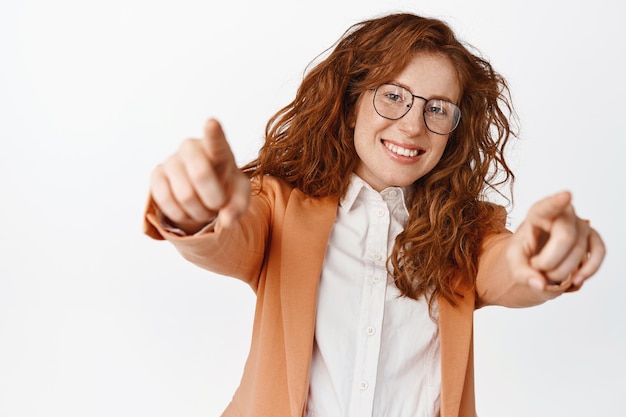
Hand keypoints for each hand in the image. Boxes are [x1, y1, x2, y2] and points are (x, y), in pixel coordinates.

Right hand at [149, 119, 250, 233]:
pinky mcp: (156, 174)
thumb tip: (227, 221)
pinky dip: (180, 214)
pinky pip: (165, 200)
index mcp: (217, 148)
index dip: (213, 133)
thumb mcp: (240, 194)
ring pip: (184, 194)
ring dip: (198, 212)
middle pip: (200, 174)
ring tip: (204, 210)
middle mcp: (192, 147)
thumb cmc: (225, 185)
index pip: (216, 140)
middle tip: (217, 206)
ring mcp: (171, 159)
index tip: (212, 123)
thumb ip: (239, 206)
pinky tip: (187, 211)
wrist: (203, 190)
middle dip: (213, 200)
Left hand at [506, 191, 604, 291]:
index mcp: (538, 214)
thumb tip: (540, 284)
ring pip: (580, 249)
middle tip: (537, 267)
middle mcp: (562, 215)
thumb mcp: (514, 262)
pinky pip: (598, 252)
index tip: (567, 195)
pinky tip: (576, 280)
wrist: (536, 257)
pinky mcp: (592, 238)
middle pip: (566, 237)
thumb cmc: (525, 252)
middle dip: (550, 261)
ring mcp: (579, 225)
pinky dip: (589, 269)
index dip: (557, 202)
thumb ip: (521, 273)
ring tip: (548, 273)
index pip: (547, 206)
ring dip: (562, 271)